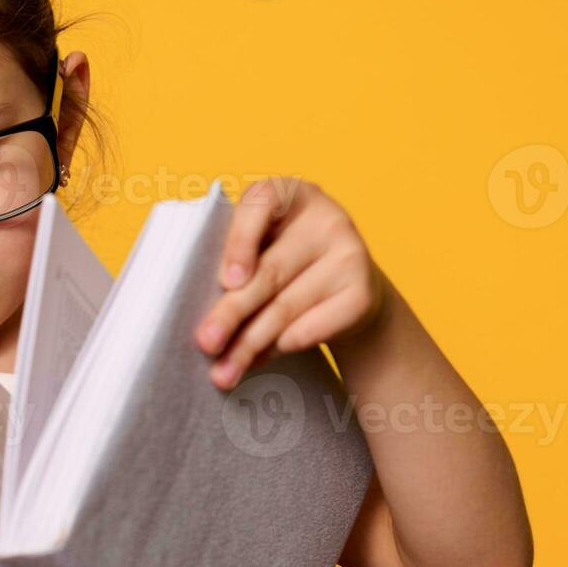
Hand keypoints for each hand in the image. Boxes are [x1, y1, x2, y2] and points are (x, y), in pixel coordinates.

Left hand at [196, 178, 388, 388]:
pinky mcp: (363, 293)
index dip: (240, 241)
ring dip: (247, 344)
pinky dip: (278, 349)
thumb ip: (236, 264)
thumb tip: (204, 317)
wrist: (350, 293)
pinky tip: (256, 361)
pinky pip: (310, 329)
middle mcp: (325, 217)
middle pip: (269, 271)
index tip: (225, 281)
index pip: (261, 202)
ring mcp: (351, 253)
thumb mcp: (264, 249)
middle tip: (205, 343)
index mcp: (291, 194)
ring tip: (222, 373)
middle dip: (231, 312)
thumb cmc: (288, 268)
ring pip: (285, 308)